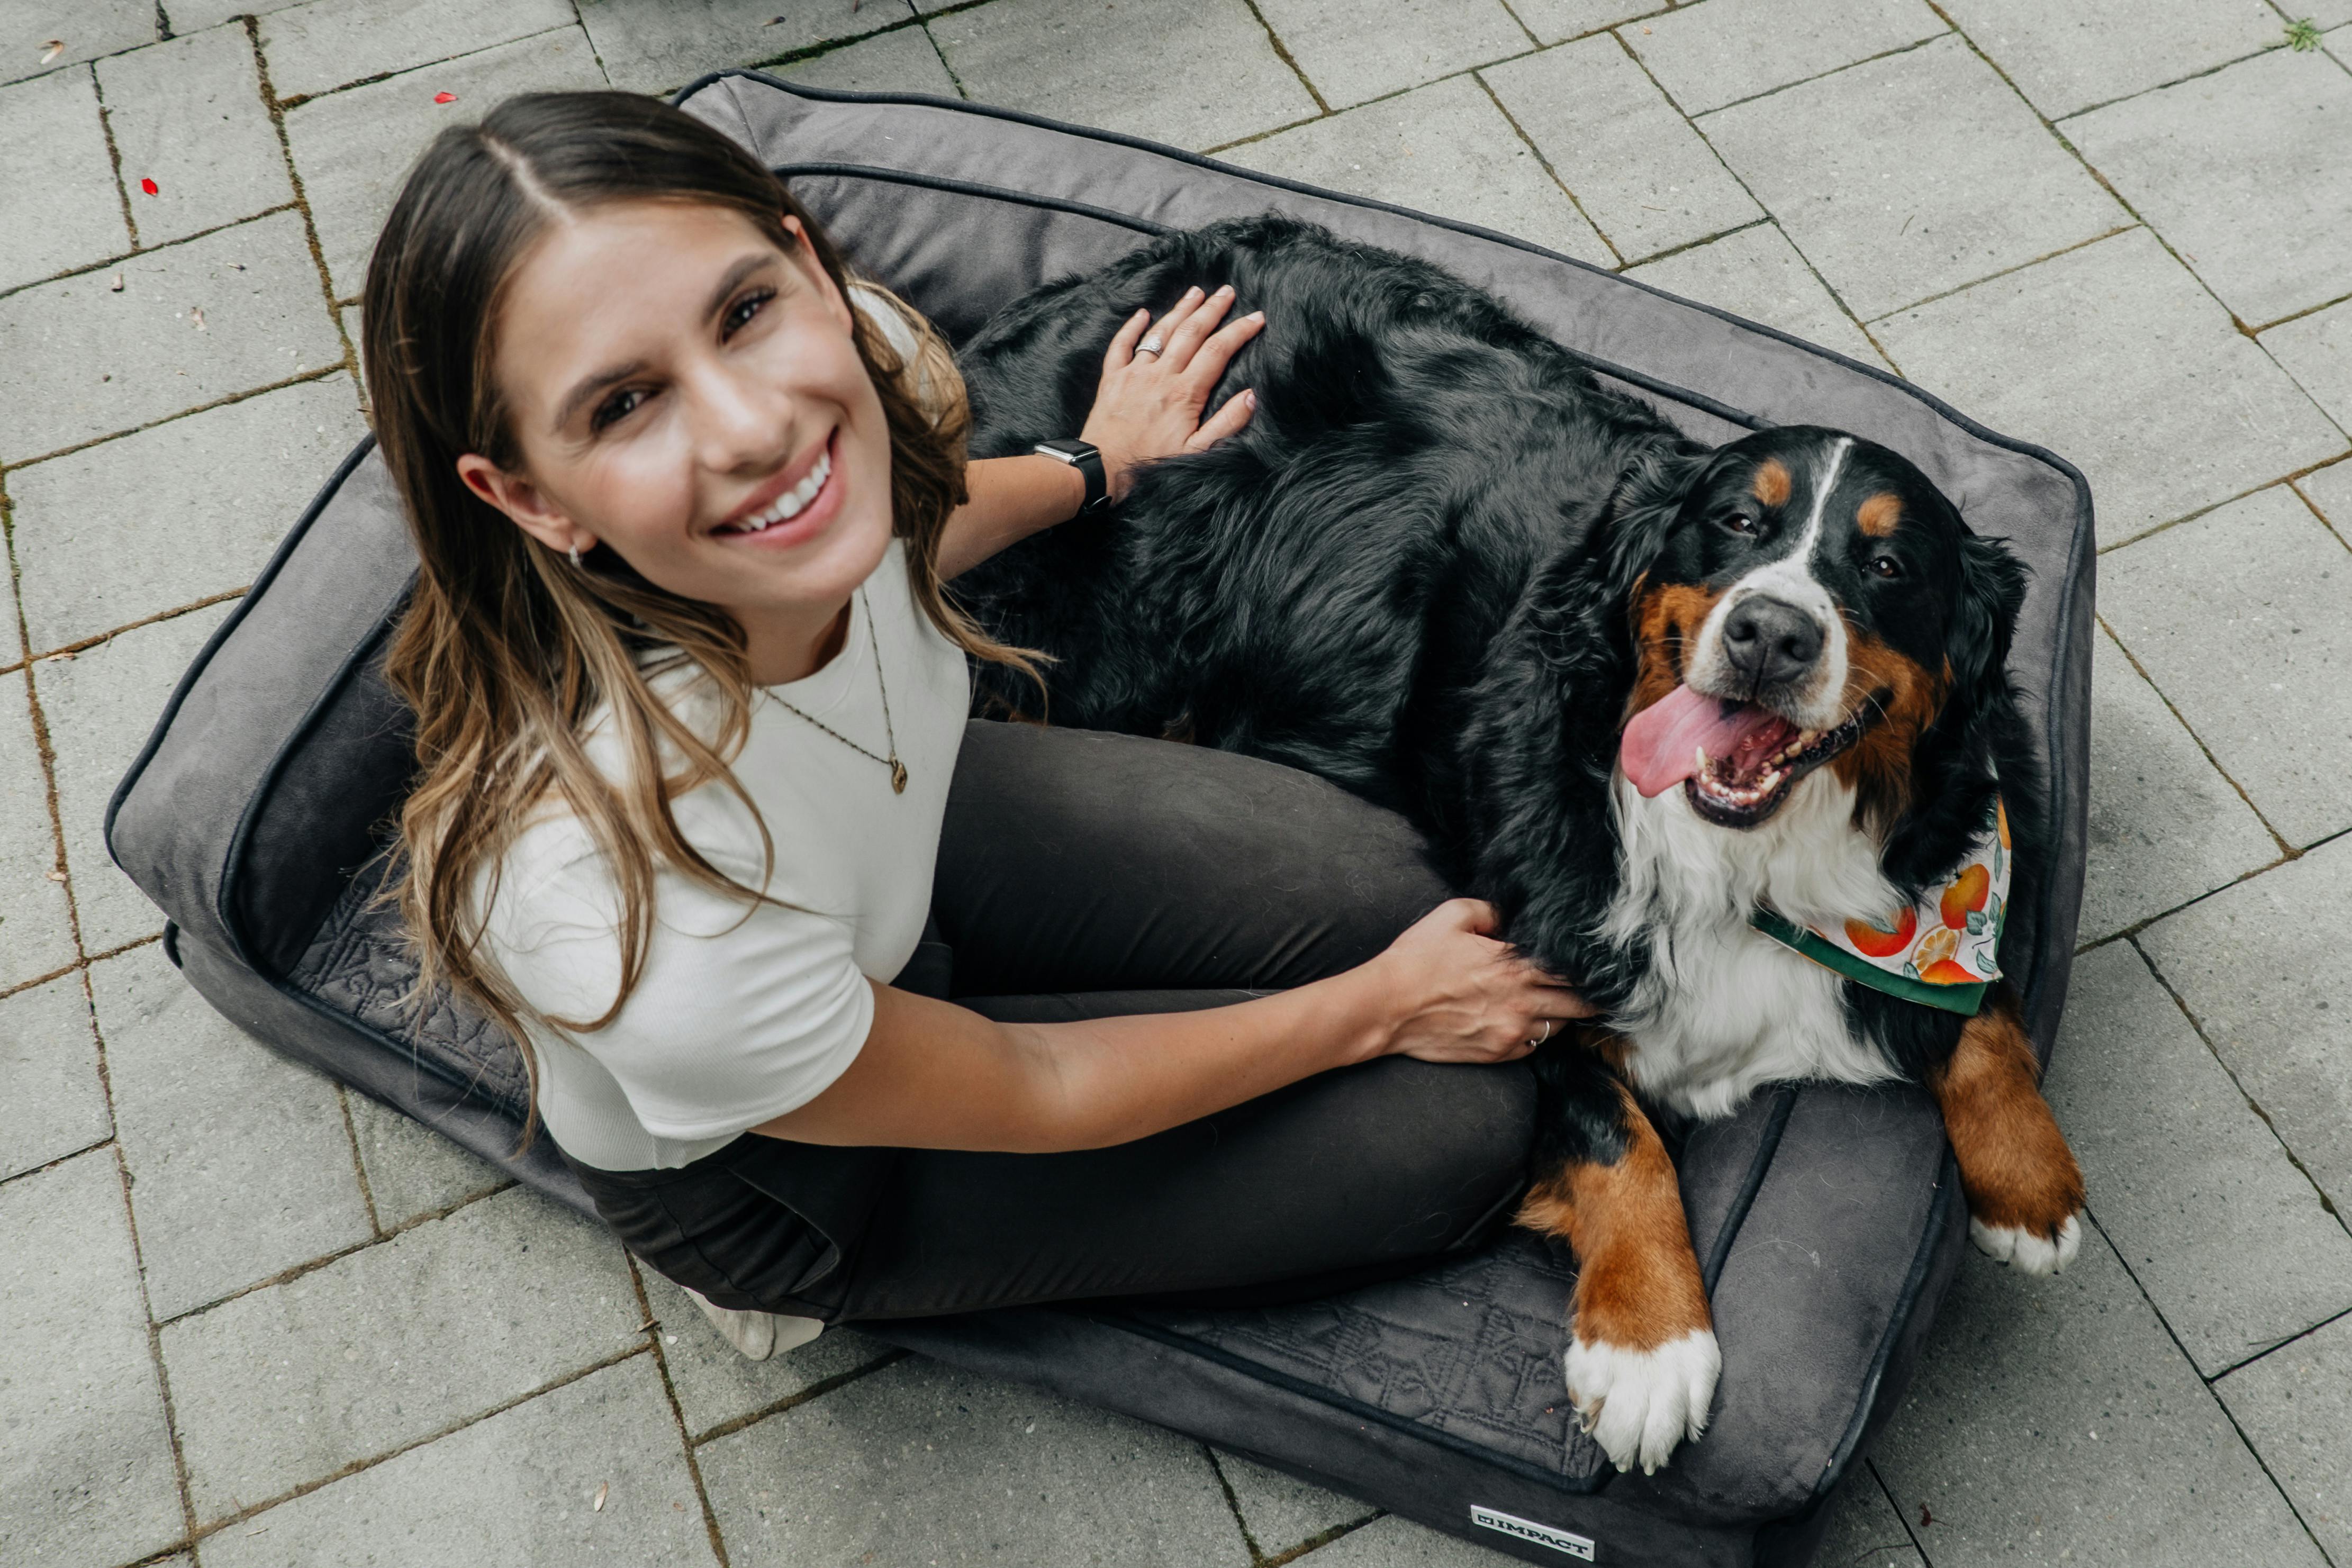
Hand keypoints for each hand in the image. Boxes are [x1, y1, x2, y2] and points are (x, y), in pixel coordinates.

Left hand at [1080, 284, 1264, 500]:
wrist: (1102, 468)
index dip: (1239, 331)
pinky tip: (1142, 313)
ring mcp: (1134, 373)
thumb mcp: (1196, 451)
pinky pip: (1121, 345)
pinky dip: (1132, 327)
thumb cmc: (1151, 462)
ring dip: (1180, 310)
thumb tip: (1251, 396)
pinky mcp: (1112, 378)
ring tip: (1196, 292)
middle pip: (1192, 332)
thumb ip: (1226, 423)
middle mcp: (1161, 375)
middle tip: (1227, 291)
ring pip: (1161, 332)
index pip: (1218, 351)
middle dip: (1212, 309)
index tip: (1256, 317)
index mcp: (1185, 393)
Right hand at [1367, 899, 1595, 1065]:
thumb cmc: (1416, 959)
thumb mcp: (1451, 916)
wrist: (1387, 1006)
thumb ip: (1491, 911)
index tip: (1597, 965)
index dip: (1591, 969)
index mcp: (1515, 966)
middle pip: (1579, 1004)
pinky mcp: (1498, 1053)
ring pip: (1559, 1027)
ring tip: (1556, 1001)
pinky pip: (1533, 1046)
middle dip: (1591, 996)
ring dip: (1562, 1014)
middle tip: (1598, 989)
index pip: (1573, 971)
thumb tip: (1511, 916)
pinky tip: (1524, 1020)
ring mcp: (1511, 1031)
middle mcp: (1521, 1002)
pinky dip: (1535, 1034)